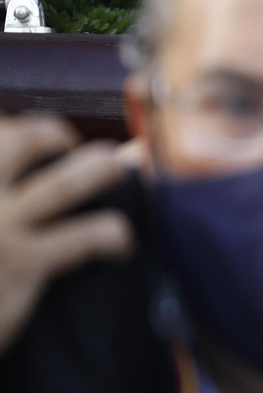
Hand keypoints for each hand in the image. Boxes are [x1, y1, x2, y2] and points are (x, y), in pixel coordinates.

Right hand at [0, 115, 133, 358]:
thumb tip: (11, 143)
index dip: (12, 128)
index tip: (27, 132)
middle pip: (23, 141)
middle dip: (54, 134)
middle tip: (70, 145)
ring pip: (68, 181)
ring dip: (101, 167)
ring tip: (118, 165)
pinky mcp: (25, 264)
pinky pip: (86, 235)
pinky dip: (113, 233)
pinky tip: (121, 241)